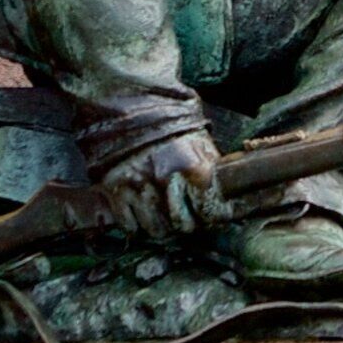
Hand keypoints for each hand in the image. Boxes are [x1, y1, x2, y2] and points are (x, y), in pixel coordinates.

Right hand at [100, 131, 221, 237]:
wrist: (130, 112)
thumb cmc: (168, 128)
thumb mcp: (199, 142)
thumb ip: (211, 170)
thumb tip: (228, 198)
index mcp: (189, 165)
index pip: (208, 210)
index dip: (212, 217)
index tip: (211, 217)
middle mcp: (164, 178)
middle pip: (182, 225)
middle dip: (187, 224)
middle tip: (187, 219)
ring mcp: (137, 186)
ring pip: (156, 230)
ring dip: (163, 228)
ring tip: (164, 217)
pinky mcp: (114, 190)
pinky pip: (130, 227)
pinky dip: (137, 226)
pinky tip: (143, 214)